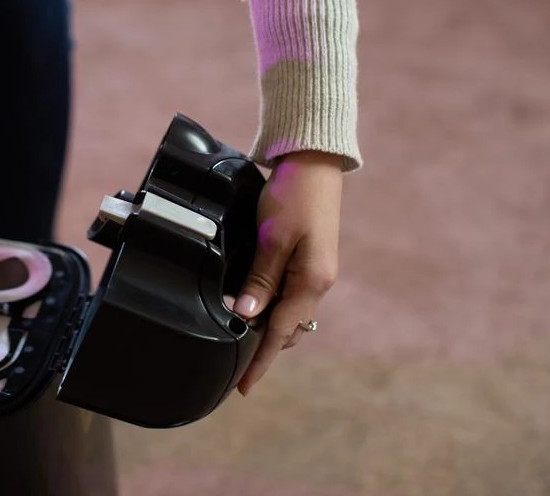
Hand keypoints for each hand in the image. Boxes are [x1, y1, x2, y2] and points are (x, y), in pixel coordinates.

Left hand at [233, 150, 343, 394]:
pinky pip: (288, 295)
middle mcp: (316, 282)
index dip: (260, 360)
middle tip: (233, 365)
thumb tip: (246, 315)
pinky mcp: (307, 259)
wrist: (313, 162)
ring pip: (288, 313)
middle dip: (262, 348)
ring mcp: (313, 271)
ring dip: (266, 327)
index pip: (279, 333)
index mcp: (311, 281)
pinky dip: (271, 307)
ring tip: (238, 339)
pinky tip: (253, 306)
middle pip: (286, 328)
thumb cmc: (294, 195)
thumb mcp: (272, 237)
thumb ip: (259, 278)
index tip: (243, 387)